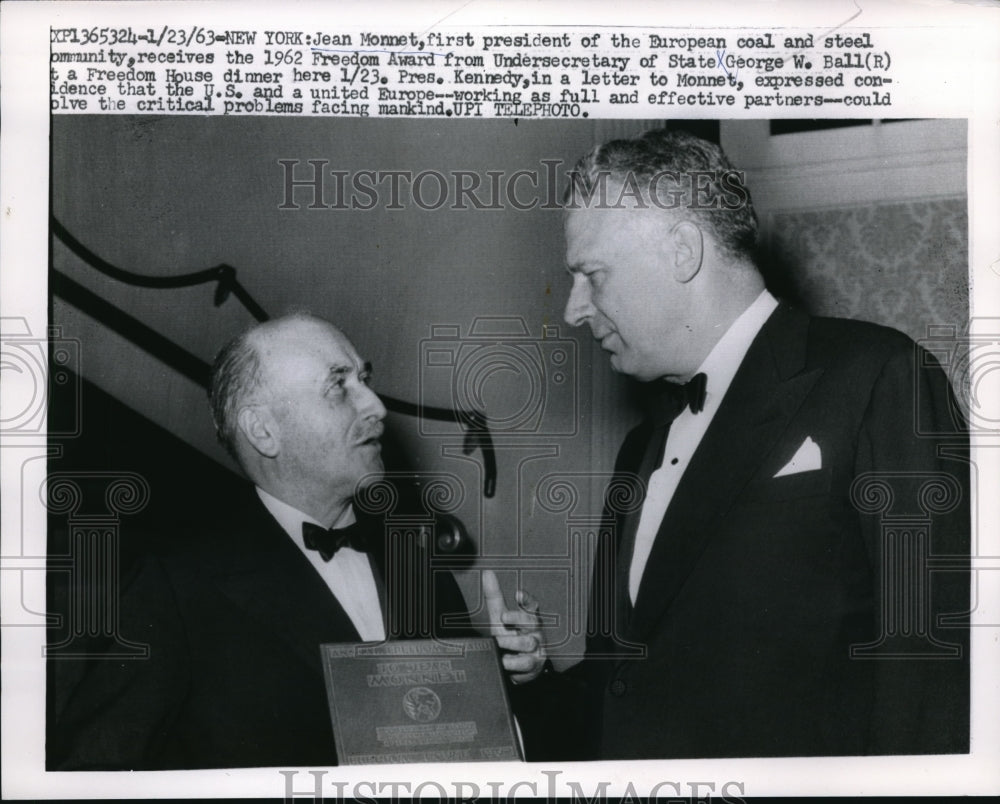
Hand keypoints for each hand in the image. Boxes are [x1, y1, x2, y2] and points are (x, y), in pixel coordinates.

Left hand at [482, 569, 546, 683]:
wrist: (519, 665)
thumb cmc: (511, 635)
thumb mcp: (500, 616)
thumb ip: (495, 596)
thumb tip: (487, 573)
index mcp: (528, 617)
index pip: (531, 605)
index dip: (527, 599)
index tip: (518, 594)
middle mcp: (535, 631)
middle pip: (531, 622)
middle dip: (517, 618)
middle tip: (503, 617)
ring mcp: (537, 648)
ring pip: (528, 644)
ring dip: (511, 643)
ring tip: (499, 644)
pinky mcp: (534, 665)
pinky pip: (525, 664)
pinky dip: (513, 663)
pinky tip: (505, 661)